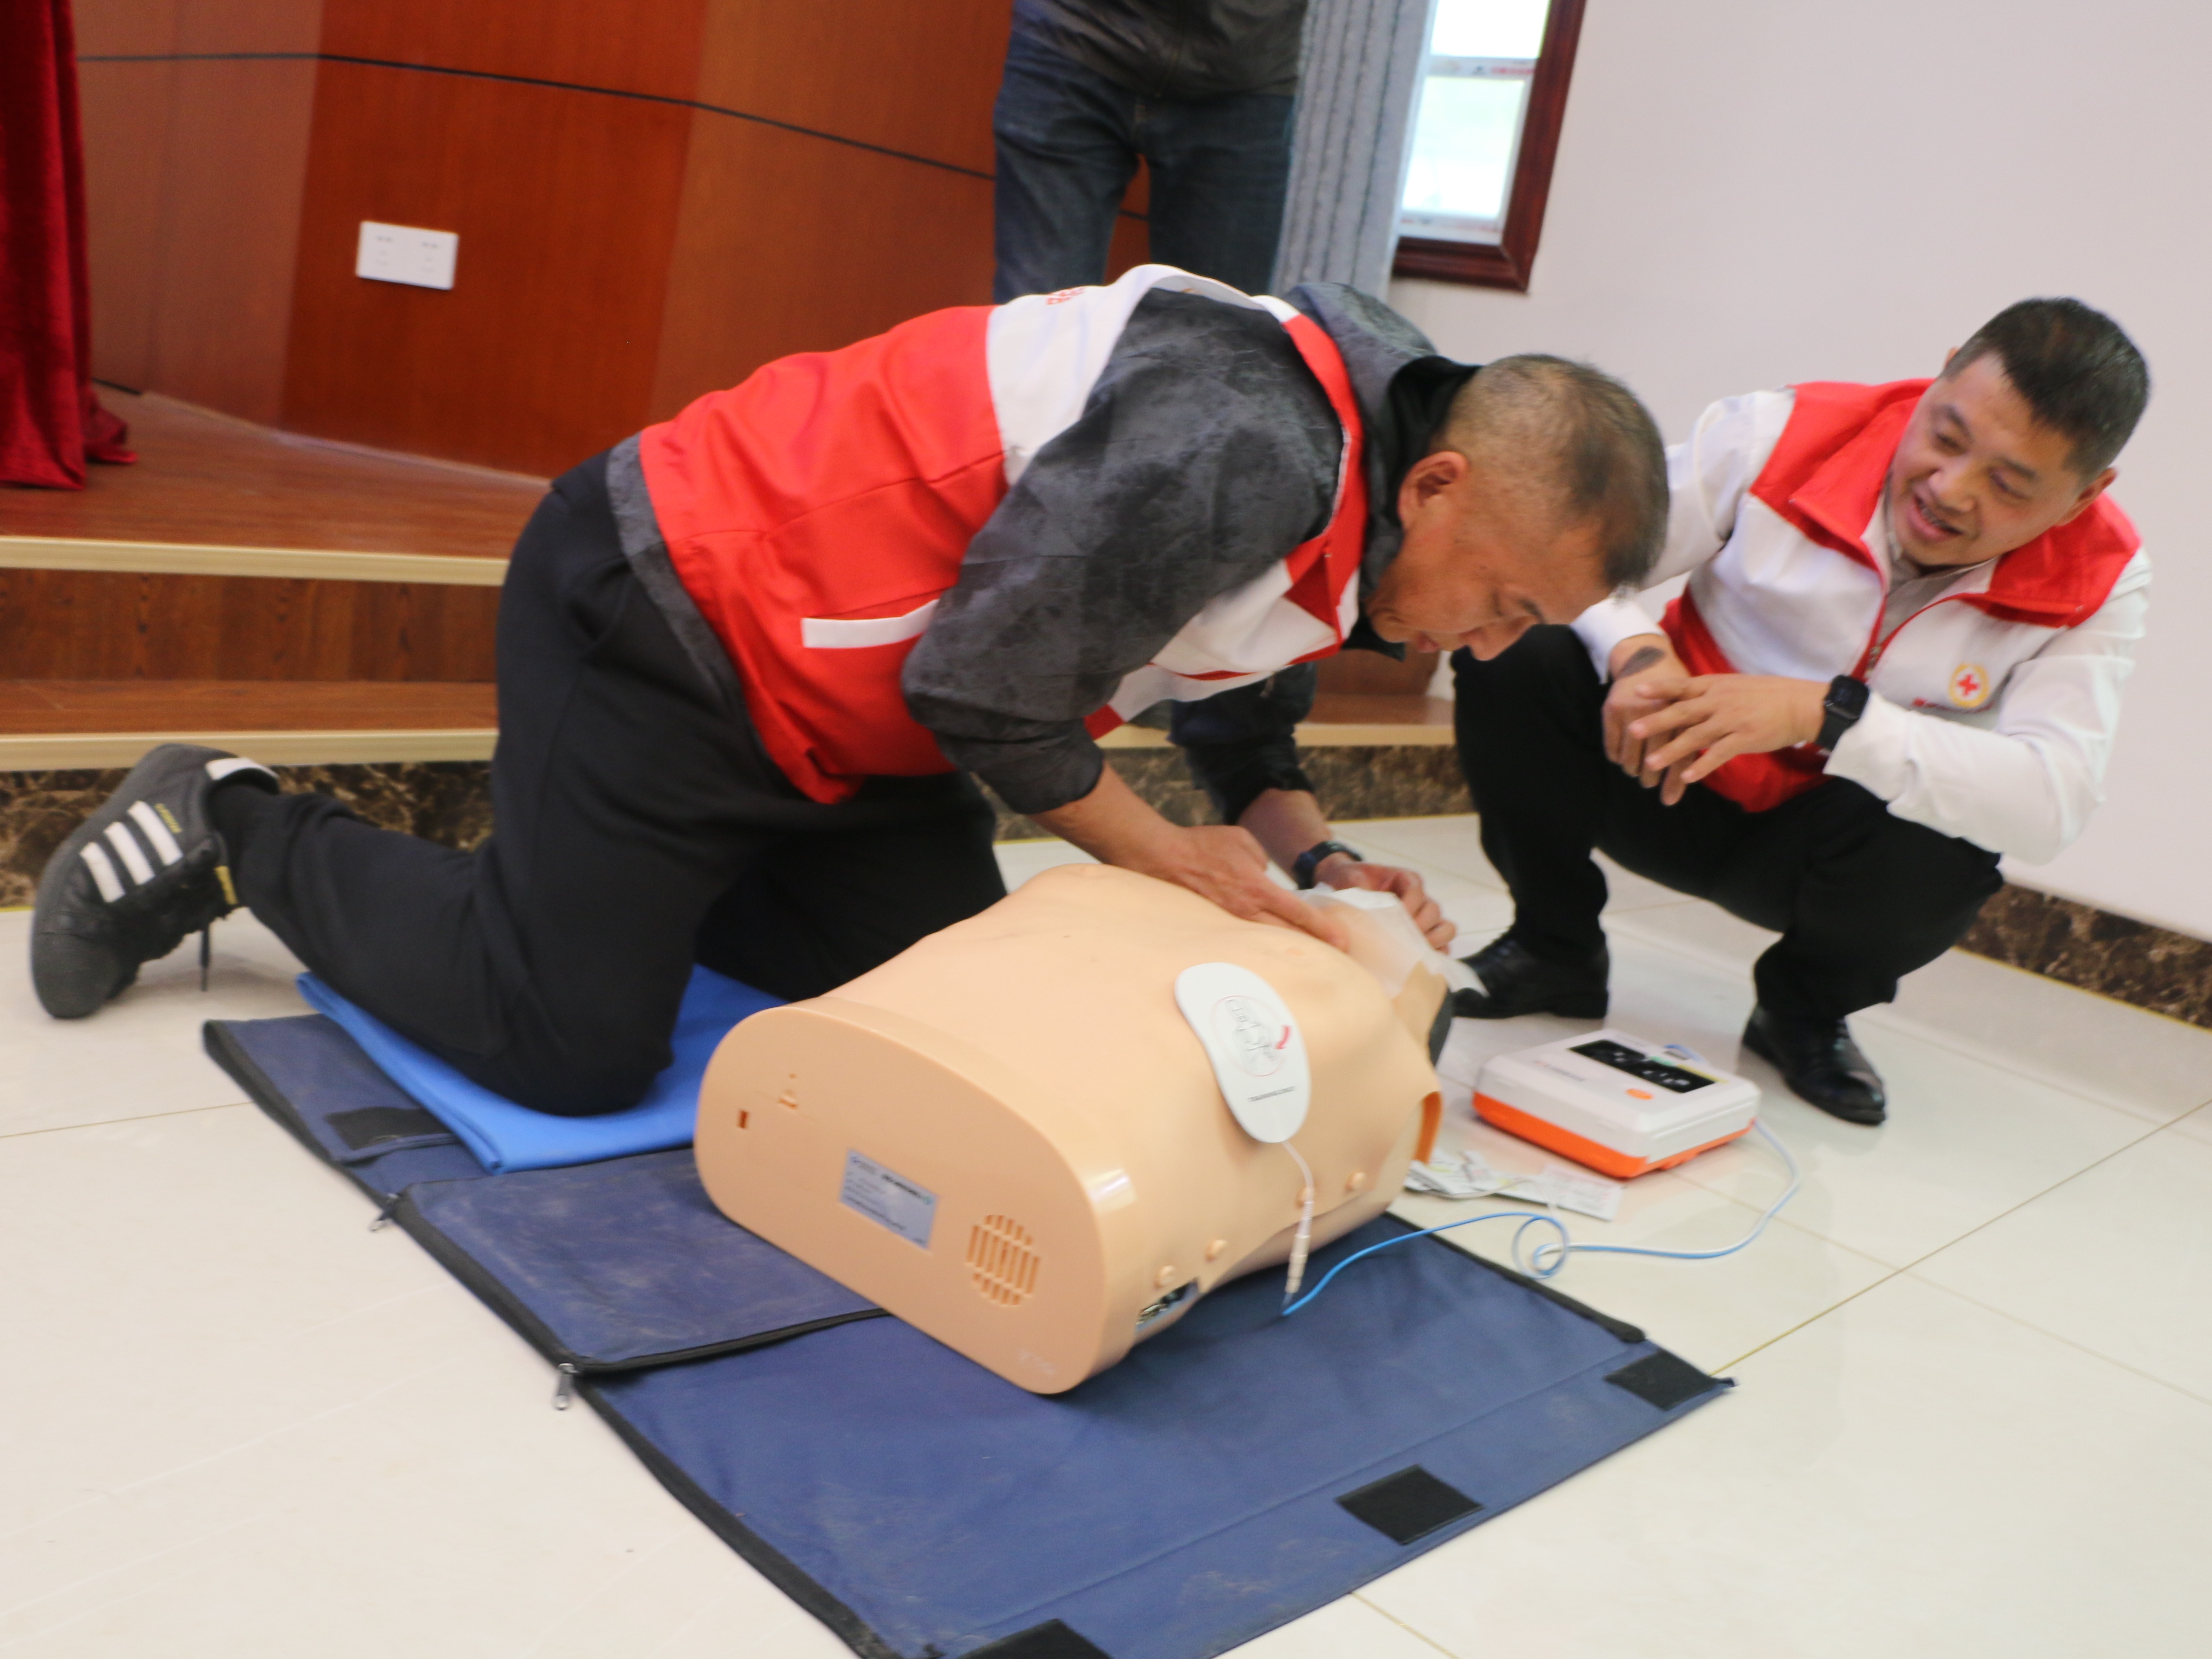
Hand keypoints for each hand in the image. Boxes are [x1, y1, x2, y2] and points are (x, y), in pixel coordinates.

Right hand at [1030, 767, 1347, 945]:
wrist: (1160, 858)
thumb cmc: (1201, 846)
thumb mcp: (1243, 842)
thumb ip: (1261, 862)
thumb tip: (1263, 878)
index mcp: (1257, 889)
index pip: (1298, 914)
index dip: (1323, 929)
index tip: (1343, 943)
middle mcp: (1245, 911)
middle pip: (1286, 937)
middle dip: (1312, 949)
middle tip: (1335, 961)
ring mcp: (1228, 923)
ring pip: (1264, 942)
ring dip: (1284, 951)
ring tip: (1303, 962)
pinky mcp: (1212, 928)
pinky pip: (1240, 940)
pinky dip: (1256, 946)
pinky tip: (1263, 954)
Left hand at [1313, 855, 1453, 950]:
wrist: (1345, 886)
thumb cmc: (1352, 882)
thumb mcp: (1353, 880)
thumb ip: (1360, 889)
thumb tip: (1367, 909)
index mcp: (1406, 879)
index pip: (1417, 891)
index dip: (1409, 905)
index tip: (1393, 916)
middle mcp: (1420, 898)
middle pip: (1434, 911)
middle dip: (1420, 926)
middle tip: (1402, 938)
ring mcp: (1423, 917)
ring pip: (1445, 928)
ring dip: (1433, 940)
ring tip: (1416, 951)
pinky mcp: (1422, 935)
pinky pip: (1442, 945)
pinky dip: (1436, 954)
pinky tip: (1422, 962)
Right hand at [1601, 635, 1693, 789]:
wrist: (1648, 659)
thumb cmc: (1678, 692)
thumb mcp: (1691, 711)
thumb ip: (1695, 741)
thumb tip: (1690, 780)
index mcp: (1683, 714)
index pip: (1679, 757)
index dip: (1673, 781)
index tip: (1668, 801)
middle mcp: (1658, 713)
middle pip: (1652, 760)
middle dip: (1650, 777)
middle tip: (1649, 782)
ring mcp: (1632, 712)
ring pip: (1630, 757)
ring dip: (1633, 769)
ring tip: (1637, 772)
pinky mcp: (1612, 710)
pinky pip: (1612, 747)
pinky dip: (1618, 757)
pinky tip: (1624, 758)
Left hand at [1626, 674, 1827, 803]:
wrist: (1801, 704)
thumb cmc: (1767, 695)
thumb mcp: (1734, 686)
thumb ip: (1709, 693)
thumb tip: (1684, 697)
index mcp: (1716, 686)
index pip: (1682, 686)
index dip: (1660, 688)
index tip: (1637, 691)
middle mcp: (1720, 701)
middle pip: (1683, 712)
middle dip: (1656, 721)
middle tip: (1633, 730)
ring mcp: (1732, 720)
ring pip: (1696, 736)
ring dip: (1672, 751)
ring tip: (1652, 763)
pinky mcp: (1746, 738)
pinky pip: (1720, 754)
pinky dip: (1703, 765)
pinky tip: (1687, 777)